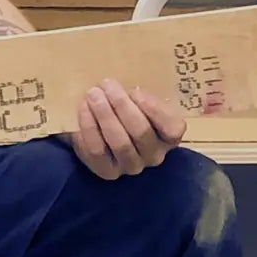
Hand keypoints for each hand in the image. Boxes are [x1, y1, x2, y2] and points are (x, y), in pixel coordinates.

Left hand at [67, 78, 184, 179]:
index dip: (154, 109)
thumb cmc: (127, 108)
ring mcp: (132, 166)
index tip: (135, 91)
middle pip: (141, 132)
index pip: (172, 129)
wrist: (102, 126)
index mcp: (170, 137)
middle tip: (106, 85)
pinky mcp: (108, 172)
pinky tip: (84, 109)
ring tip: (93, 94)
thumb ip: (139, 95)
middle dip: (122, 106)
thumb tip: (121, 87)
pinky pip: (97, 151)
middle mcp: (154, 156)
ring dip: (105, 115)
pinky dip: (89, 128)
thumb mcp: (140, 99)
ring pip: (120, 143)